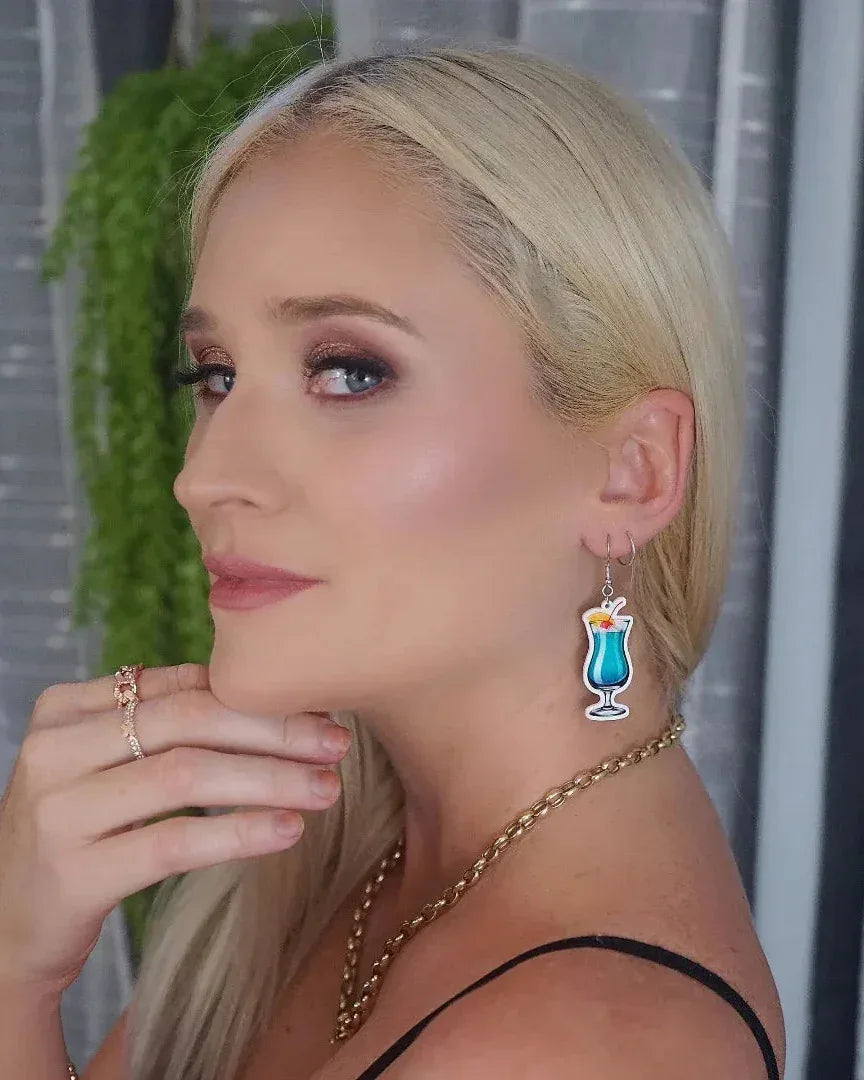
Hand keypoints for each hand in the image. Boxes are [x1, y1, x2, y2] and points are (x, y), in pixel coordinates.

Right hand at [0, 663, 349, 996]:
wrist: (7, 927)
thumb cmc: (80, 831)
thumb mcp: (106, 764)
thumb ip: (164, 720)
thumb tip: (271, 694)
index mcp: (65, 708)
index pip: (181, 687)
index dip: (258, 697)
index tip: (320, 710)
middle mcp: (54, 750)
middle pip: (188, 721)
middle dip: (274, 730)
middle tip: (337, 745)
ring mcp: (57, 811)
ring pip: (186, 776)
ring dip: (270, 779)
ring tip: (326, 789)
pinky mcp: (71, 873)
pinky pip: (172, 843)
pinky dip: (239, 833)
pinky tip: (287, 831)